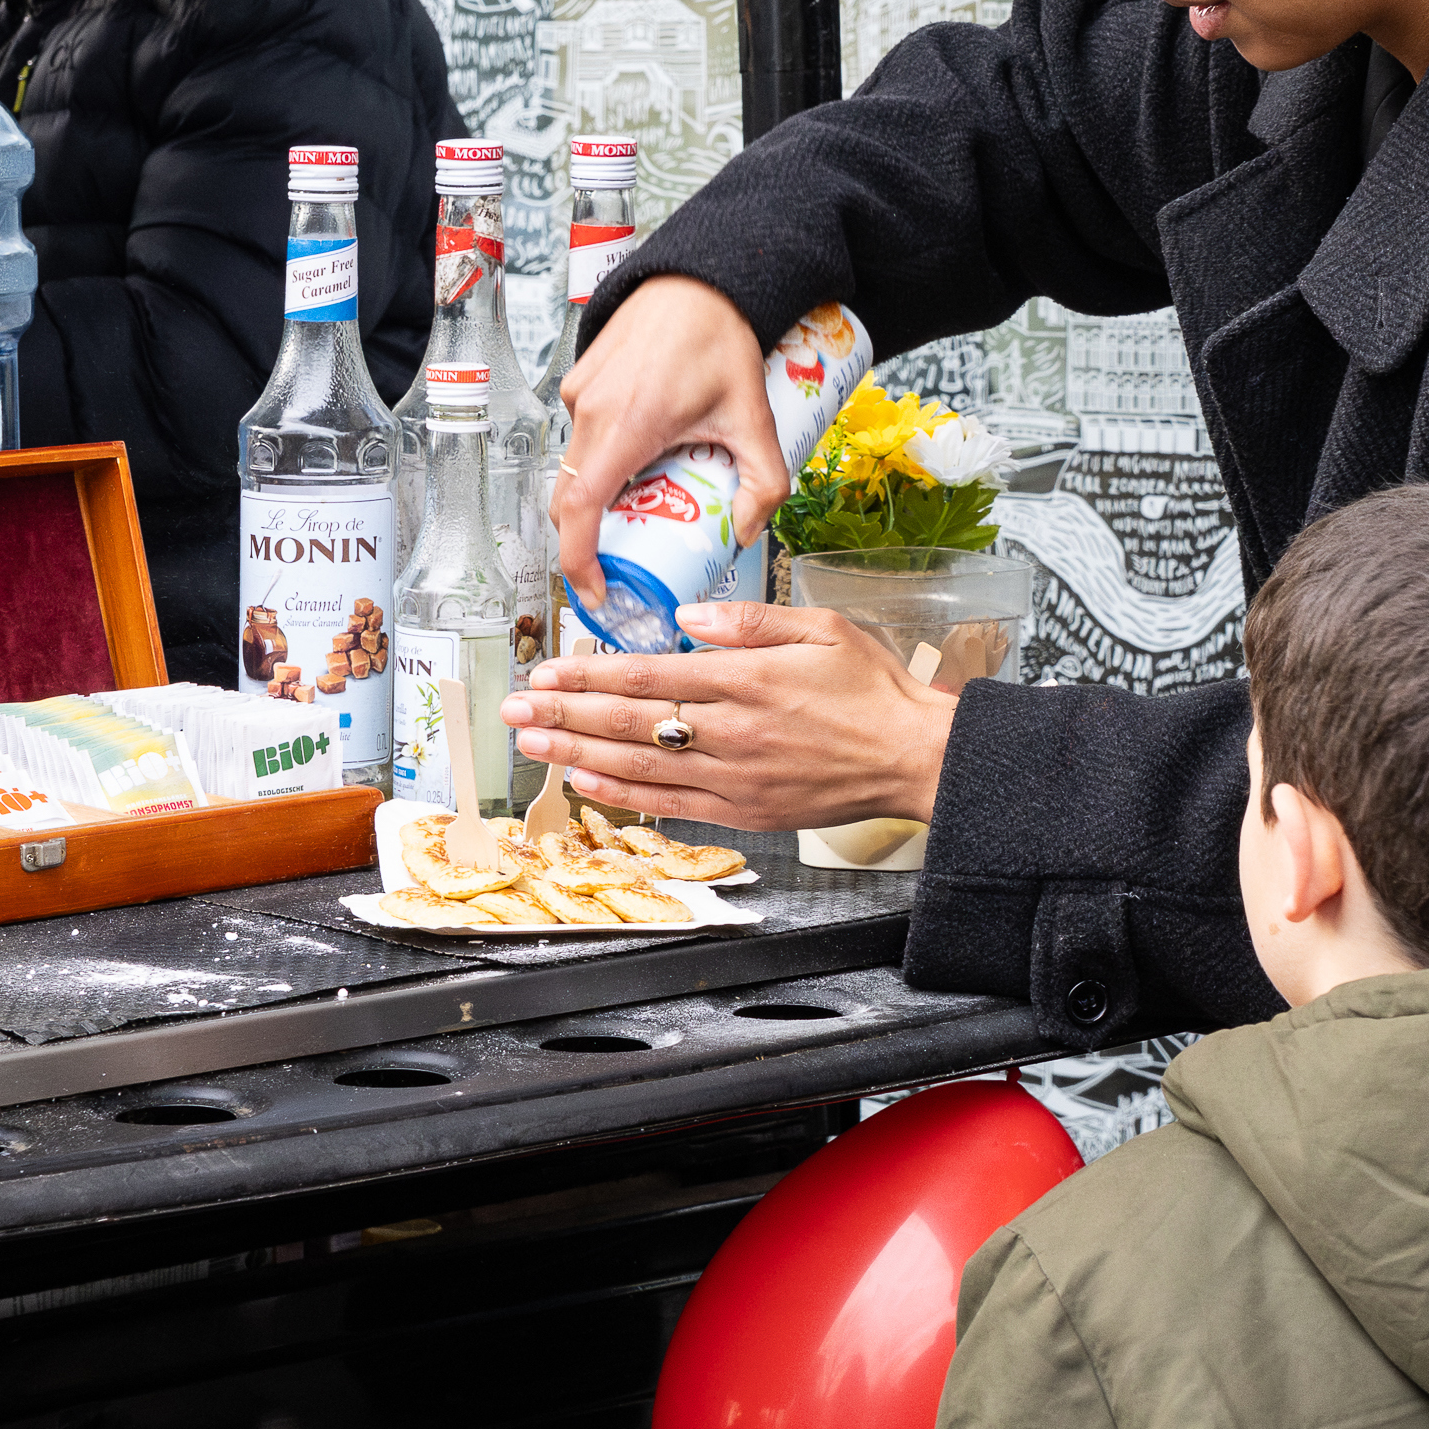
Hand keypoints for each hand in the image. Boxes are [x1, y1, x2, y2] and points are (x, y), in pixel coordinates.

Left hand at [503, 600, 954, 830]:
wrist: (914, 757)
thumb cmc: (873, 690)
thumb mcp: (822, 628)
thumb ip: (750, 620)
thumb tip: (687, 617)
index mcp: (748, 679)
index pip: (649, 675)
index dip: (590, 676)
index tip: (546, 672)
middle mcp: (733, 730)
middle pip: (630, 722)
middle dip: (564, 714)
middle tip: (513, 710)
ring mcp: (735, 775)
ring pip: (639, 764)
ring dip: (577, 753)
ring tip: (531, 745)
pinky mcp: (744, 810)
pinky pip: (669, 803)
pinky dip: (623, 793)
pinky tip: (586, 782)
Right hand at [552, 274, 779, 598]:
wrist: (698, 282)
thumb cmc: (720, 340)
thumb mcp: (754, 417)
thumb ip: (764, 483)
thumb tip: (744, 532)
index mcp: (628, 426)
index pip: (580, 509)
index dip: (578, 561)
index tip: (595, 590)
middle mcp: (593, 412)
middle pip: (570, 498)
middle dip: (590, 540)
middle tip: (623, 563)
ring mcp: (580, 394)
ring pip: (575, 466)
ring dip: (599, 494)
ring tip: (643, 504)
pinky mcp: (578, 381)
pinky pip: (581, 436)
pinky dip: (601, 458)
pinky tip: (640, 456)